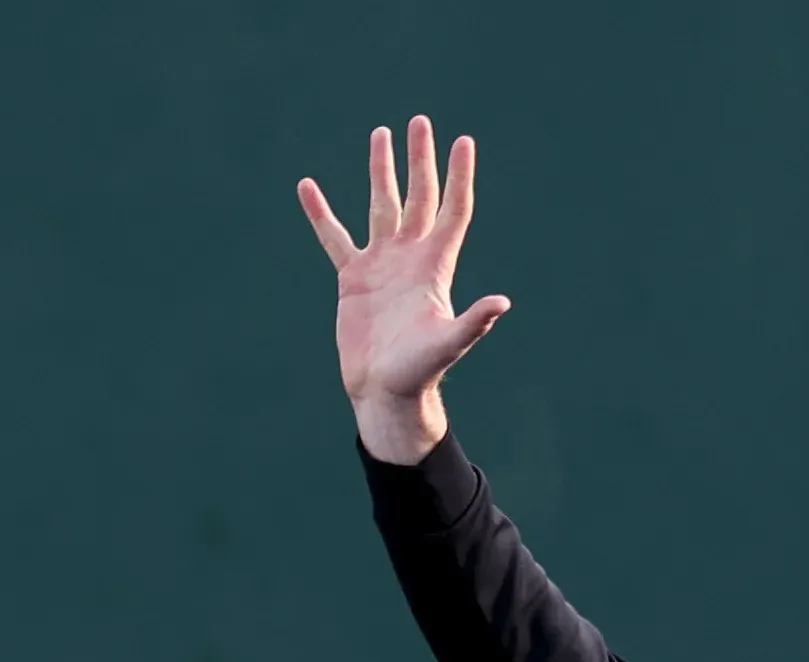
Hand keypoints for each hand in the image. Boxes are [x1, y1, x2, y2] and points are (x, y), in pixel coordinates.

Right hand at [297, 115, 511, 465]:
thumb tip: (501, 303)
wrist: (385, 392)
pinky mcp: (353, 278)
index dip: (458, 176)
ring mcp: (382, 265)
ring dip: (380, 172)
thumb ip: (473, 322)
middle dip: (420, 160)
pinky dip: (320, 213)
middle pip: (419, 197)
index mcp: (435, 266)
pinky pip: (334, 237)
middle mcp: (410, 257)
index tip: (463, 140)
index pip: (452, 210)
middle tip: (419, 122)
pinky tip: (307, 187)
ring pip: (381, 206)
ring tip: (380, 134)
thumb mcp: (447, 344)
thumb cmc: (419, 371)